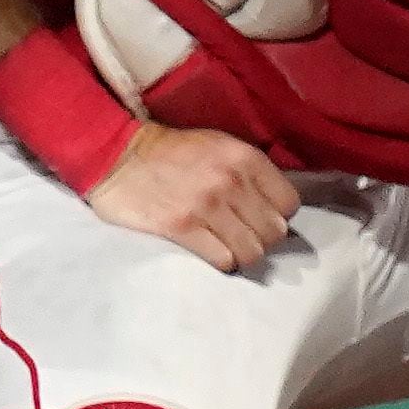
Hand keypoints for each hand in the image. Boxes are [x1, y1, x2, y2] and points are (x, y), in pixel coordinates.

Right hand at [86, 123, 298, 274]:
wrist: (119, 156)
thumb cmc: (174, 151)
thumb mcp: (221, 146)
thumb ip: (250, 172)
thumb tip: (275, 205)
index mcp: (246, 160)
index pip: (289, 204)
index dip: (280, 216)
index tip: (266, 219)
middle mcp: (232, 183)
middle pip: (273, 232)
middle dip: (264, 239)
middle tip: (249, 238)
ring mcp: (207, 207)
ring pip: (251, 251)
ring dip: (245, 255)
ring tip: (234, 249)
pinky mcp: (181, 228)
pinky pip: (222, 259)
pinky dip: (223, 262)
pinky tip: (215, 254)